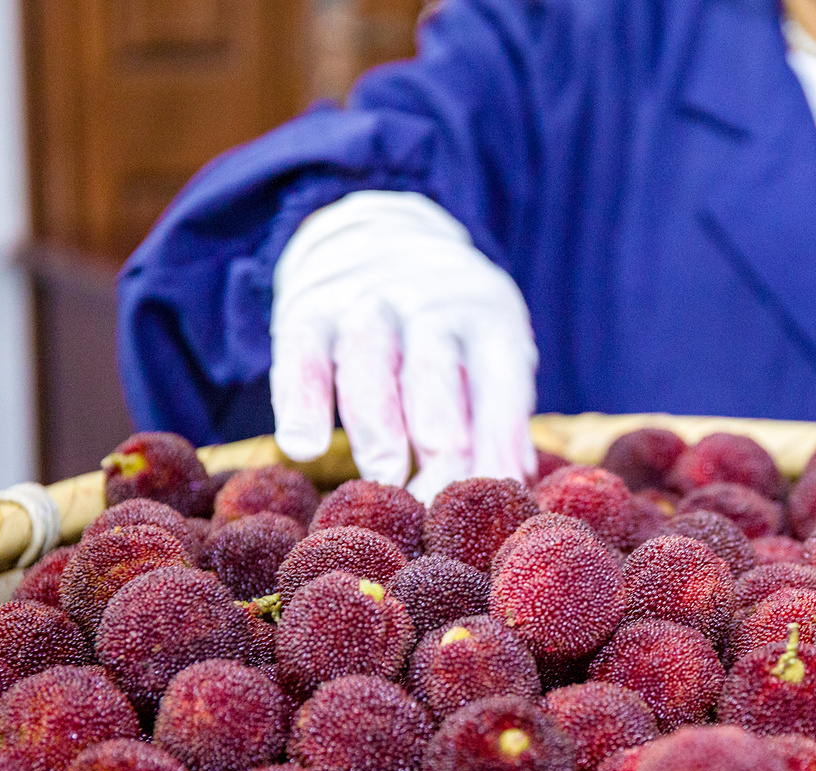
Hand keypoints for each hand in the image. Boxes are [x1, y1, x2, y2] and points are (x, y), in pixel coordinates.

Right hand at [271, 191, 537, 501]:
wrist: (380, 229)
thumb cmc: (448, 323)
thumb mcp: (490, 349)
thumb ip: (500, 416)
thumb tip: (515, 481)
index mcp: (487, 317)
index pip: (500, 382)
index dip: (498, 444)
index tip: (492, 493)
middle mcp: (428, 305)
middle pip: (435, 374)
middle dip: (440, 439)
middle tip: (436, 496)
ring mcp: (365, 304)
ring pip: (369, 361)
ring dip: (378, 425)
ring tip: (386, 475)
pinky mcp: (308, 310)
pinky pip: (302, 356)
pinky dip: (301, 401)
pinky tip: (303, 447)